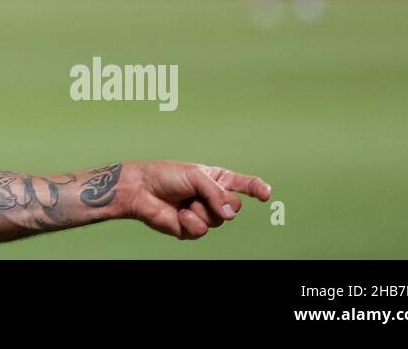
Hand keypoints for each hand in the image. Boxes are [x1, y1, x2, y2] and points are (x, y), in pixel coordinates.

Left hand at [120, 160, 270, 239]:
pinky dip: (190, 222)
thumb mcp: (195, 175)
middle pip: (234, 207)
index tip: (266, 193)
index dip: (257, 188)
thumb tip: (229, 214)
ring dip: (200, 210)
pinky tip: (179, 214)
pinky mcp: (192, 229)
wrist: (141, 190)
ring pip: (218, 221)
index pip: (243, 184)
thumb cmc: (165, 176)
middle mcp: (213, 198)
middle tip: (198, 193)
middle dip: (219, 201)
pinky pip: (202, 231)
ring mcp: (204, 214)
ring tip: (184, 201)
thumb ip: (217, 193)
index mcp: (217, 180)